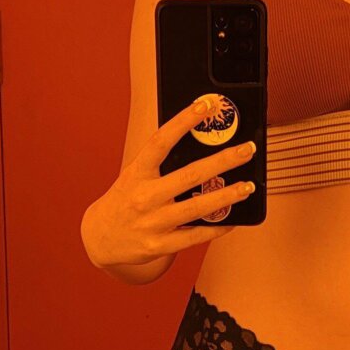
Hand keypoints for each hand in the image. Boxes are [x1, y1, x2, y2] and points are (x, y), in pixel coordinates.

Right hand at [81, 94, 255, 267]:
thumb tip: (202, 145)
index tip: (207, 105)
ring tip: (248, 186)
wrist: (100, 238)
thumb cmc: (125, 200)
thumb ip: (161, 164)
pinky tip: (234, 220)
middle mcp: (144, 196)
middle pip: (190, 175)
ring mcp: (152, 223)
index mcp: (137, 172)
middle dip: (223, 161)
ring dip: (227, 196)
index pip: (161, 141)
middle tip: (248, 150)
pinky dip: (216, 228)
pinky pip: (195, 236)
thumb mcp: (135, 176)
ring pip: (197, 208)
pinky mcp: (159, 245)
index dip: (184, 120)